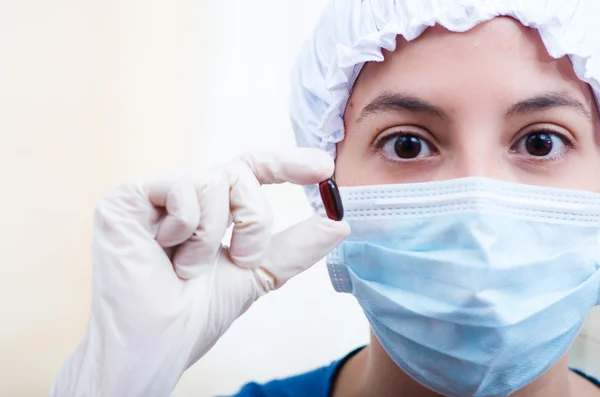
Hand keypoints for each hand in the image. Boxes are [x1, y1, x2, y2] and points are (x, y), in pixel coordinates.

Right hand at [49, 148, 349, 396]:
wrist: (159, 342)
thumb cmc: (197, 314)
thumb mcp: (259, 273)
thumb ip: (295, 246)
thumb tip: (340, 223)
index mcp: (211, 209)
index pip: (251, 169)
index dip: (286, 163)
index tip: (323, 168)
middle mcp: (184, 196)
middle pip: (239, 172)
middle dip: (254, 220)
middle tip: (242, 259)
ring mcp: (154, 196)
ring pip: (213, 179)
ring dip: (215, 235)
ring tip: (190, 268)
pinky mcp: (126, 200)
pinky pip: (182, 189)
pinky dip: (186, 229)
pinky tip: (164, 253)